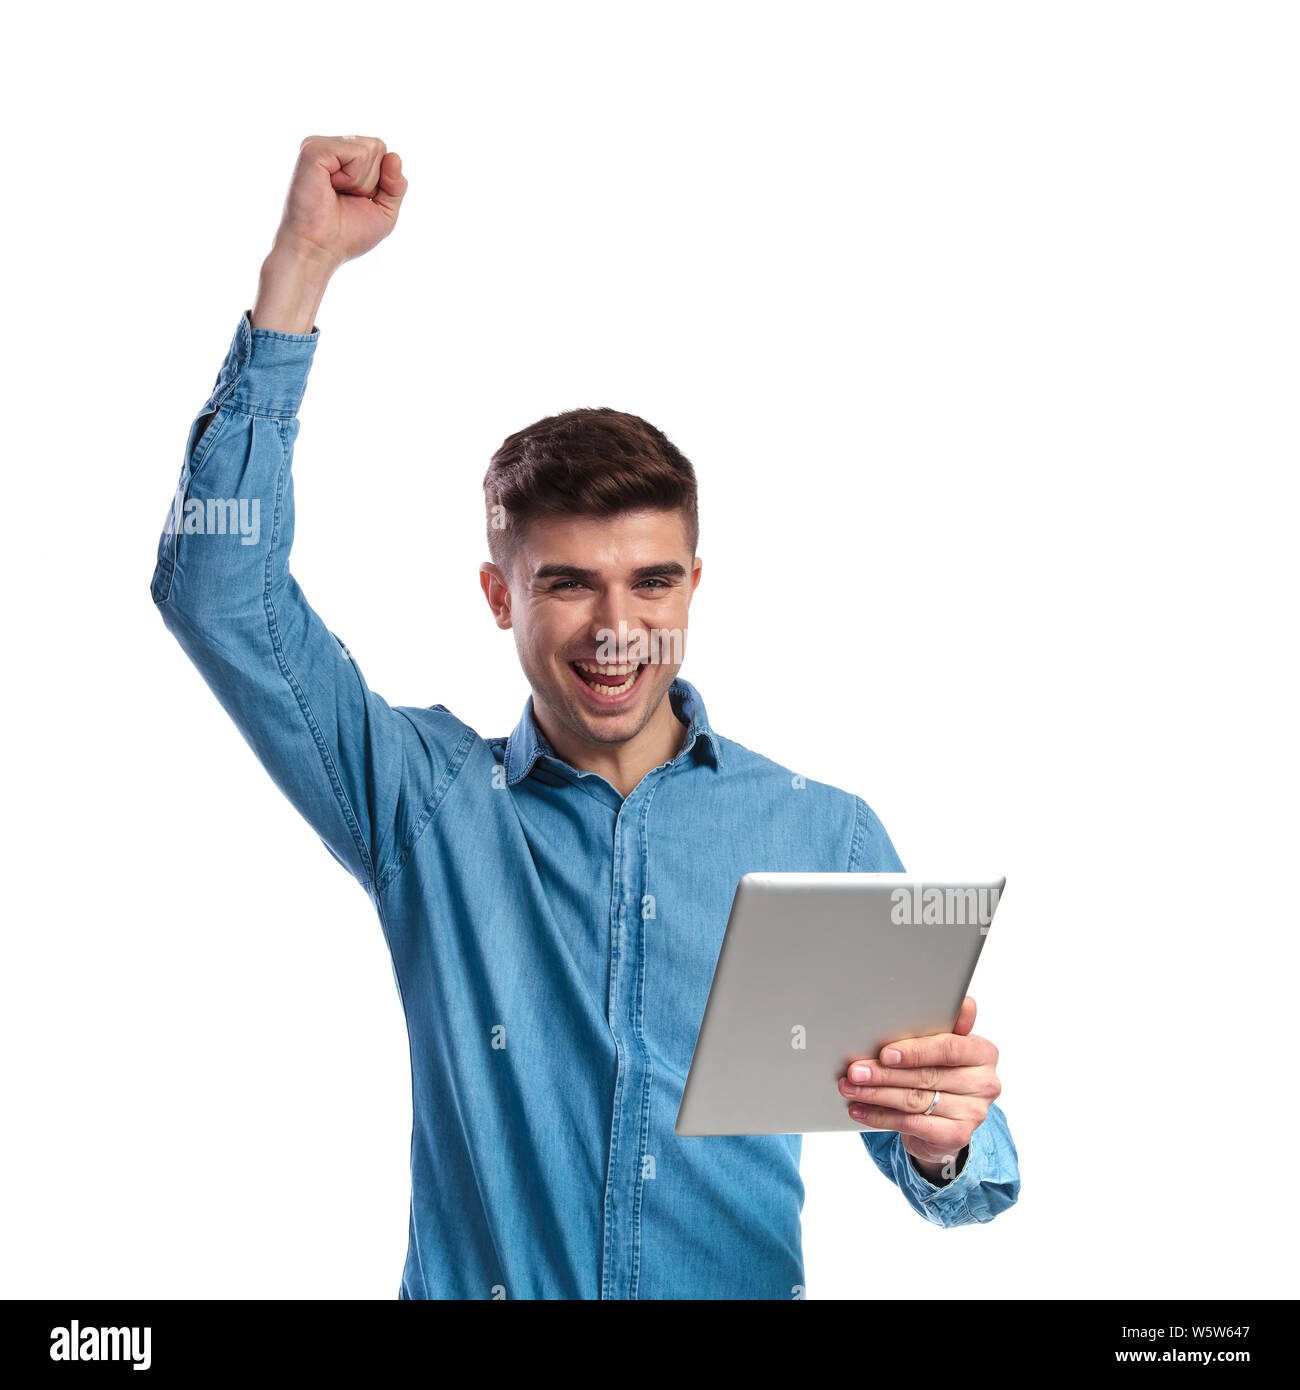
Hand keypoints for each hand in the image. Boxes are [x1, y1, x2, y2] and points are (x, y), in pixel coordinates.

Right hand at [252, 136, 408, 334]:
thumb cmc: (345, 237)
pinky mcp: (314, 149)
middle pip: (379, 147)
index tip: (357, 201)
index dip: (381, 183)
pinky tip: (331, 187)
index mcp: (342, 158)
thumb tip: (395, 155)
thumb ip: (396, 185)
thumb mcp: (384, 212)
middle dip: (372, 182)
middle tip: (345, 199)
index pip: (382, 152)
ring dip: (362, 181)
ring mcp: (319, 145)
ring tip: (336, 194)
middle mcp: (330, 147)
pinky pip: (358, 153)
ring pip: (371, 149)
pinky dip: (353, 177)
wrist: (317, 251)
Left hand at [839, 996, 1000, 1183]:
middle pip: (926, 1076)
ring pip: (915, 1100)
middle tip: (854, 1071)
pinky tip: (860, 1110)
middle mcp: (985, 1083)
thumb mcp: (941, 1046)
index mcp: (983, 1052)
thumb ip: (943, 1024)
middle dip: (884, 1073)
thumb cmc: (940, 1071)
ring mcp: (974, 1112)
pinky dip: (881, 1116)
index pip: (948, 1048)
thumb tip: (959, 1000)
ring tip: (850, 1088)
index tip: (885, 1052)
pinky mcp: (958, 1136)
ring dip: (876, 1094)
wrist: (945, 1121)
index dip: (915, 1051)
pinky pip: (912, 1124)